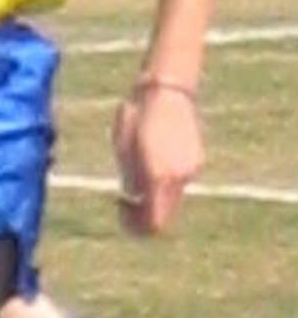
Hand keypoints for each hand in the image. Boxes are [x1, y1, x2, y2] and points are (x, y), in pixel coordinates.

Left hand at [113, 84, 204, 234]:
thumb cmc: (136, 117)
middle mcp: (179, 178)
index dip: (134, 227)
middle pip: (164, 216)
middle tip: (124, 202)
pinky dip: (165, 185)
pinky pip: (178, 184)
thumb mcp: (124, 151)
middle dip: (143, 215)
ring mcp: (191, 169)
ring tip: (136, 179)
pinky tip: (151, 165)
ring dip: (154, 200)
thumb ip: (131, 181)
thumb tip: (132, 200)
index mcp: (158, 176)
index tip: (119, 206)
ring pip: (172, 201)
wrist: (166, 90)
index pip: (153, 223)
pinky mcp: (197, 161)